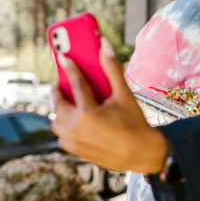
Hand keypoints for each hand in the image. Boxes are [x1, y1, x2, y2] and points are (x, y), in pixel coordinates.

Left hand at [51, 37, 168, 173]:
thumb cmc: (136, 124)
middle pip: (58, 103)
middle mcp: (76, 128)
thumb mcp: (125, 95)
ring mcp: (74, 142)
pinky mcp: (75, 151)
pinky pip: (61, 135)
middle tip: (62, 80)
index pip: (75, 84)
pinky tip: (75, 119)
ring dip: (60, 109)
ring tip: (68, 100)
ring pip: (56, 121)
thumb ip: (112, 69)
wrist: (143, 154)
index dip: (69, 68)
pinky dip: (64, 126)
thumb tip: (104, 45)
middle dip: (58, 89)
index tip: (62, 56)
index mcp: (88, 113)